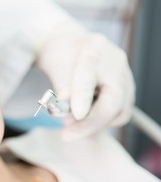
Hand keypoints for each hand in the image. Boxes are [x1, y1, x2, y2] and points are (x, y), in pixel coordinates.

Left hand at [37, 23, 134, 140]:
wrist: (70, 46)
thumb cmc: (60, 54)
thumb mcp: (53, 64)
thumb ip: (62, 87)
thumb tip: (71, 112)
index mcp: (94, 48)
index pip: (89, 76)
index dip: (83, 97)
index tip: (75, 115)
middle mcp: (115, 61)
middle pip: (113, 99)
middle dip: (90, 123)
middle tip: (67, 135)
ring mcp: (125, 76)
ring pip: (119, 111)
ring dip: (95, 125)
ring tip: (71, 126)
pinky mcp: (127, 90)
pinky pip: (119, 113)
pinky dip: (101, 122)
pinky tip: (84, 121)